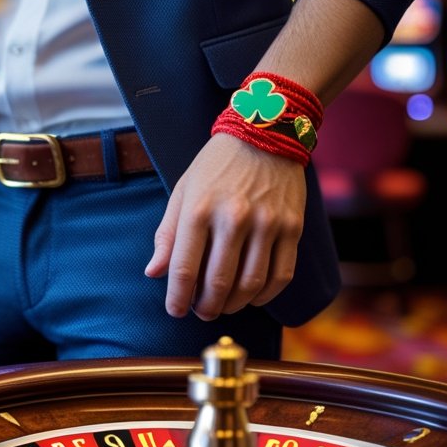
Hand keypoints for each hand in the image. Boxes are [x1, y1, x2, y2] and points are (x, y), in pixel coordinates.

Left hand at [144, 133, 305, 319]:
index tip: (175, 310)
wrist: (265, 134)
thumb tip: (153, 273)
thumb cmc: (216, 166)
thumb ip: (168, 234)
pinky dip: (265, 295)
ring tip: (223, 306)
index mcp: (199, 209)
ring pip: (250, 285)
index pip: (184, 268)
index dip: (177, 297)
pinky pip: (281, 276)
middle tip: (200, 312)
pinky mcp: (292, 227)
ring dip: (234, 305)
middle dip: (205, 307)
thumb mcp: (183, 192)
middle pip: (218, 283)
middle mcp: (234, 217)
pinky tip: (252, 296)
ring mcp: (267, 223)